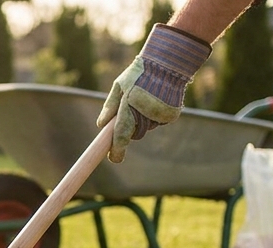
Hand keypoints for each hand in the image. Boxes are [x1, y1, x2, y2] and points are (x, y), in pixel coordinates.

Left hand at [97, 24, 211, 162]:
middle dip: (131, 128)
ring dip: (144, 119)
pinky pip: (158, 122)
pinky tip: (157, 100)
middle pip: (134, 133)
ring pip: (147, 127)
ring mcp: (160, 115)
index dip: (117, 150)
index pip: (121, 135)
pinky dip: (155, 115)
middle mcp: (145, 113)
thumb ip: (110, 106)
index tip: (114, 159)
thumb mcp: (119, 85)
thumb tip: (101, 125)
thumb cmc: (139, 73)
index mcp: (129, 105)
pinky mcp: (171, 115)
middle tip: (132, 109)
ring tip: (146, 98)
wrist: (168, 62)